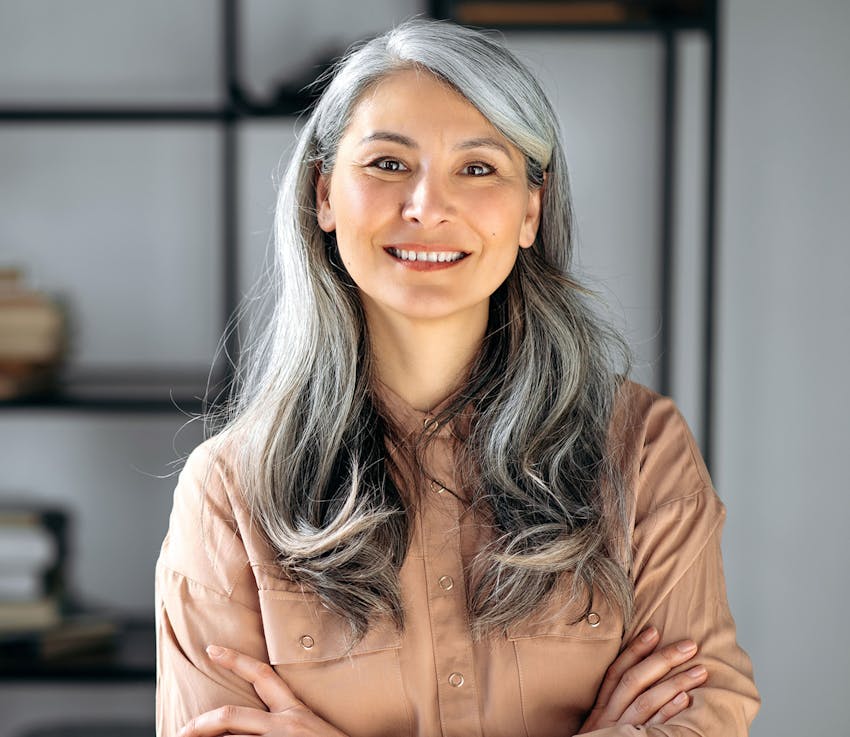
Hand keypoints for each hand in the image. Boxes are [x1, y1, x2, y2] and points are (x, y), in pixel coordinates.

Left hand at [176, 645, 348, 736]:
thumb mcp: (311, 729)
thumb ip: (287, 721)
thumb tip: (255, 726)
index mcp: (295, 711)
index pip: (262, 674)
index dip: (235, 659)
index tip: (211, 649)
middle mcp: (286, 724)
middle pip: (231, 714)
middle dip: (200, 723)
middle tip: (181, 731)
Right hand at [576, 626, 707, 732]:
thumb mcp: (600, 725)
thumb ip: (614, 704)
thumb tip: (640, 677)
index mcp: (601, 708)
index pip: (617, 672)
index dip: (635, 650)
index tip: (655, 631)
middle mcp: (609, 717)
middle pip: (635, 682)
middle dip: (663, 660)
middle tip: (689, 645)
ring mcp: (622, 733)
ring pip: (647, 702)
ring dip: (675, 683)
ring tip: (700, 671)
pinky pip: (654, 729)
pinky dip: (669, 713)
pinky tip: (686, 701)